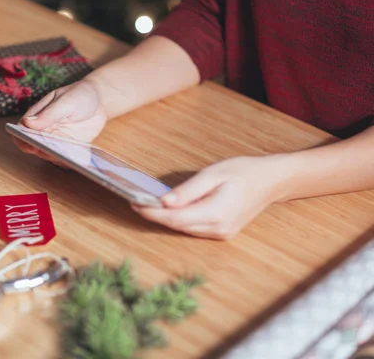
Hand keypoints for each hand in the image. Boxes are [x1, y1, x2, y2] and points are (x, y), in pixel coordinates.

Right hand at [14, 79, 107, 163]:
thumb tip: (27, 123)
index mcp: (37, 116)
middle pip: (35, 146)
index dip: (22, 139)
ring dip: (55, 157)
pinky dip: (67, 161)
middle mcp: (44, 130)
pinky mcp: (69, 147)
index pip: (22, 130)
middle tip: (52, 152)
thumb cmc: (79, 95)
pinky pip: (65, 157)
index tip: (31, 144)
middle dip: (41, 151)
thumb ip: (48, 113)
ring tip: (65, 157)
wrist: (100, 100)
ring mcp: (57, 140)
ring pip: (50, 154)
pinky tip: (74, 161)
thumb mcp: (65, 101)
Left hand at [133, 155, 291, 239]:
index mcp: (215, 213)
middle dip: (155, 216)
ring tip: (148, 205)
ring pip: (184, 229)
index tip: (134, 203)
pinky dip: (180, 221)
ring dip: (166, 219)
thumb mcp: (213, 174)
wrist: (271, 181)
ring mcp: (221, 234)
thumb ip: (188, 190)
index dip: (152, 213)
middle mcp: (218, 229)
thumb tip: (164, 202)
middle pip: (177, 226)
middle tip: (136, 201)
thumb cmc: (243, 172)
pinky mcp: (222, 233)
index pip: (174, 219)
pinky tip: (170, 210)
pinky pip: (194, 229)